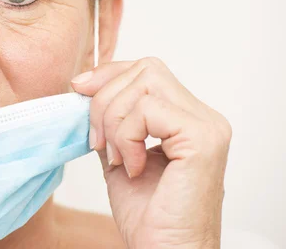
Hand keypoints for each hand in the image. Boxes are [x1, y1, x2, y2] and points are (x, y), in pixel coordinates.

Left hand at [71, 57, 231, 248]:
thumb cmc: (148, 216)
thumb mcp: (118, 155)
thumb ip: (111, 122)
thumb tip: (84, 88)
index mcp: (186, 117)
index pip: (147, 70)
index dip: (109, 73)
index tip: (78, 89)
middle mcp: (203, 116)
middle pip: (145, 68)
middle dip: (106, 98)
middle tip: (97, 141)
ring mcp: (207, 126)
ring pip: (145, 83)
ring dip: (114, 120)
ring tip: (116, 159)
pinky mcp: (203, 139)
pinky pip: (148, 109)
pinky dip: (127, 135)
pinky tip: (132, 167)